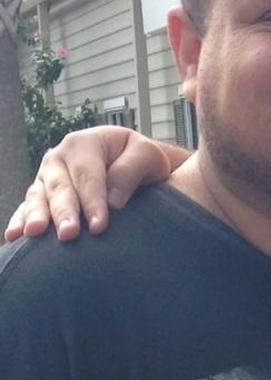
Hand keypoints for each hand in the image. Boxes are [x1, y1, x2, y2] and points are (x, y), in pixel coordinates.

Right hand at [5, 126, 173, 241]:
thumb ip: (131, 171)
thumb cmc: (143, 159)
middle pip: (60, 186)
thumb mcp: (147, 155)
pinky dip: (21, 220)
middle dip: (63, 211)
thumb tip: (113, 200)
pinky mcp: (42, 194)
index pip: (88, 175)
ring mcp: (48, 176)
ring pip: (39, 196)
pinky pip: (27, 206)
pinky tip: (15, 235)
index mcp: (85, 143)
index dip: (93, 201)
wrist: (136, 163)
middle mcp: (60, 158)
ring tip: (34, 234)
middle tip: (68, 234)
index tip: (99, 227)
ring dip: (36, 215)